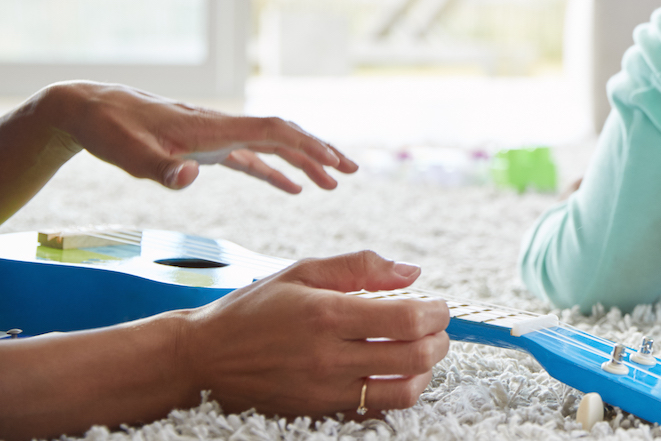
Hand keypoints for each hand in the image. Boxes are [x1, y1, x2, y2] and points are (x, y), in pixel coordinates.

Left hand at [50, 81, 356, 192]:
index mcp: (214, 129)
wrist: (92, 110)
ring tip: (335, 181)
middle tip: (352, 171)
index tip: (334, 162)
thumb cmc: (111, 132)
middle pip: (285, 135)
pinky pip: (254, 158)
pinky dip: (277, 171)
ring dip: (306, 160)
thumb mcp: (130, 156)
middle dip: (320, 151)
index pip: (273, 133)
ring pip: (274, 145)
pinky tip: (293, 188)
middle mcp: (224, 128)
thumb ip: (163, 169)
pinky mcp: (208, 147)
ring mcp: (218, 137)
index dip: (307, 145)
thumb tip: (194, 176)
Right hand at [178, 251, 451, 416]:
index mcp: (327, 314)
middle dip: (440, 340)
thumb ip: (362, 267)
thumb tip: (412, 274)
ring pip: (403, 390)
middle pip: (415, 357)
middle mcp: (328, 355)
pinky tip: (395, 372)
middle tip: (437, 327)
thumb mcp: (304, 271)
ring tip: (422, 350)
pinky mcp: (319, 409)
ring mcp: (325, 388)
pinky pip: (375, 407)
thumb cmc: (256, 307)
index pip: (406, 320)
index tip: (438, 305)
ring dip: (426, 371)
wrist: (205, 355)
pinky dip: (398, 391)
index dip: (436, 313)